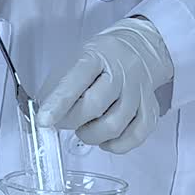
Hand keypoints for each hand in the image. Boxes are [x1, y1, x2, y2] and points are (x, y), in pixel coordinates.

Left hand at [36, 17, 173, 153]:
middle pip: (95, 106)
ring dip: (92, 135)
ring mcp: (138, 92)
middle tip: (63, 121)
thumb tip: (45, 115)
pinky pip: (136, 135)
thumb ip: (60, 85)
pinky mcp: (150, 108)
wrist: (138, 49)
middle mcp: (121, 73)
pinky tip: (105, 139)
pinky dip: (116, 144)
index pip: (76, 80)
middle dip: (72, 121)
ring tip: (84, 128)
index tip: (44, 120)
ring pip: (114, 125)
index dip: (58, 103)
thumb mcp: (75, 59)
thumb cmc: (101, 60)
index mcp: (97, 56)